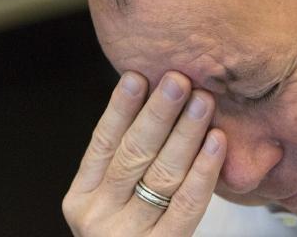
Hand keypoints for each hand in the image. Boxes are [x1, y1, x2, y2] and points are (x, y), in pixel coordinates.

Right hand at [63, 71, 225, 236]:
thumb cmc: (126, 233)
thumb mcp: (110, 201)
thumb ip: (124, 163)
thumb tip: (152, 99)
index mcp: (80, 198)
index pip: (101, 144)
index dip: (119, 108)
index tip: (137, 75)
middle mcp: (97, 217)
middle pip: (133, 155)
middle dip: (158, 113)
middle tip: (179, 79)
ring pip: (161, 176)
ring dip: (185, 134)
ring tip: (202, 101)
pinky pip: (186, 205)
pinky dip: (204, 170)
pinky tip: (216, 141)